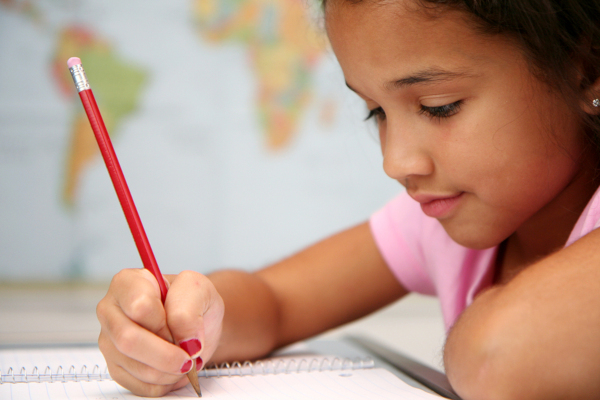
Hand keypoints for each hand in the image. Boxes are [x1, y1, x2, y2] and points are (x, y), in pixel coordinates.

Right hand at [97, 269, 223, 396]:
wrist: (197, 321)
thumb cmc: (192, 301)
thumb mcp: (199, 289)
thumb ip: (189, 308)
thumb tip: (185, 340)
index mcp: (127, 283)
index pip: (138, 306)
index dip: (164, 322)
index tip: (182, 328)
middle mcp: (111, 311)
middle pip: (128, 340)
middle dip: (166, 355)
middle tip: (189, 356)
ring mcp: (110, 341)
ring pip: (135, 366)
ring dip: (169, 370)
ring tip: (185, 360)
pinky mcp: (116, 367)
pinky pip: (139, 385)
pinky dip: (165, 382)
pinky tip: (174, 369)